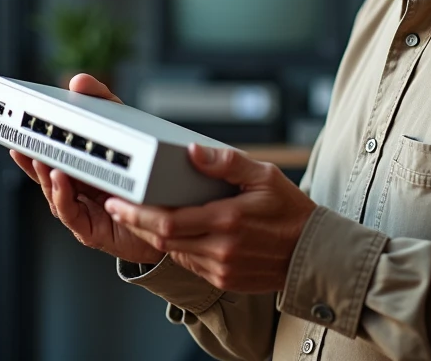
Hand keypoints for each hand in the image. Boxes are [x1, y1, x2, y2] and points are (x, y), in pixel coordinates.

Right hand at [9, 73, 164, 265]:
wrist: (172, 210)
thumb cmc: (143, 170)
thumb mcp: (123, 124)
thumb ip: (101, 100)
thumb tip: (78, 80)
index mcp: (76, 168)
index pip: (45, 156)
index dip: (28, 146)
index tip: (14, 132)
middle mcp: (75, 190)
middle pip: (44, 175)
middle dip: (30, 160)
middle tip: (19, 144)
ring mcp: (81, 210)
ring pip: (54, 194)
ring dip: (45, 176)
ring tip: (40, 158)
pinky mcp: (91, 229)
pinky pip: (70, 213)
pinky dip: (61, 195)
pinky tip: (61, 178)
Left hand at [103, 144, 316, 293]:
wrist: (314, 253)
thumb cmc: (291, 210)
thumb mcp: (264, 175)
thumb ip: (226, 162)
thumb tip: (192, 151)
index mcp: (228, 220)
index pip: (168, 220)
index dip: (137, 213)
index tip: (117, 201)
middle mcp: (221, 248)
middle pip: (163, 239)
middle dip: (135, 223)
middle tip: (116, 206)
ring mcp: (221, 268)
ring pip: (173, 252)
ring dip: (153, 236)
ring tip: (138, 215)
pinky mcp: (224, 279)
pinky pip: (190, 263)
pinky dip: (176, 247)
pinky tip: (171, 231)